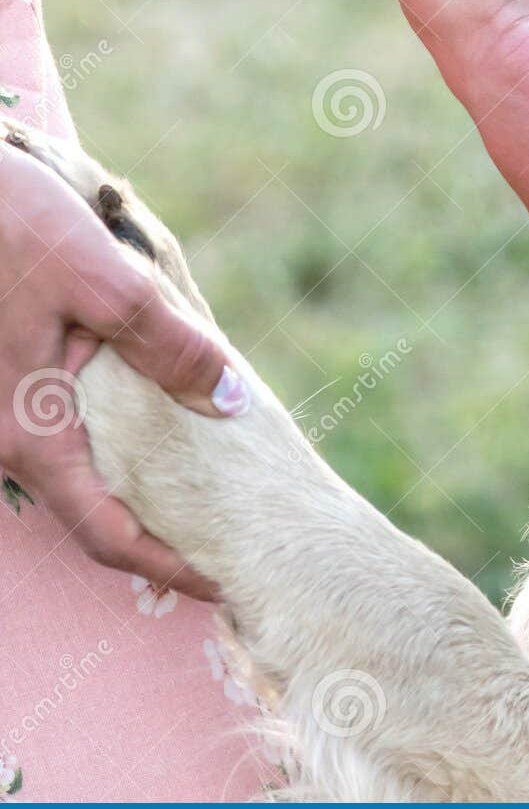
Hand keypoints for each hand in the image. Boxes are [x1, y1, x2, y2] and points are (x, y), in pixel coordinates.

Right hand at [0, 148, 246, 598]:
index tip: (217, 584)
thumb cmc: (5, 224)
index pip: (103, 530)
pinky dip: (98, 441)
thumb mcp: (105, 280)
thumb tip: (226, 402)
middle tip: (217, 535)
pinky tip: (143, 418)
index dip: (162, 565)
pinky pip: (46, 429)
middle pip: (83, 506)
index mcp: (26, 429)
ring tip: (193, 485)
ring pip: (65, 468)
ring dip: (124, 483)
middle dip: (149, 529)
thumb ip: (167, 345)